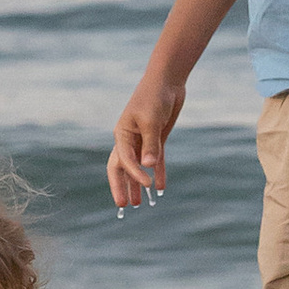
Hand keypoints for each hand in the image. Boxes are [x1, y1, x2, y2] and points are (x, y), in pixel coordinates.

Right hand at [108, 77, 183, 206]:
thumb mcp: (152, 120)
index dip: (134, 175)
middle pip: (122, 168)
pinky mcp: (157, 138)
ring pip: (139, 167)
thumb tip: (148, 167)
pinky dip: (158, 173)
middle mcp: (130, 139)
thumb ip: (151, 144)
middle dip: (122, 187)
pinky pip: (156, 160)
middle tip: (123, 207)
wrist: (167, 80)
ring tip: (138, 204)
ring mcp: (143, 139)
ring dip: (138, 185)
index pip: (123, 160)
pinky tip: (160, 188)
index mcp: (122, 134)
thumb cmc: (154, 96)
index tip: (147, 185)